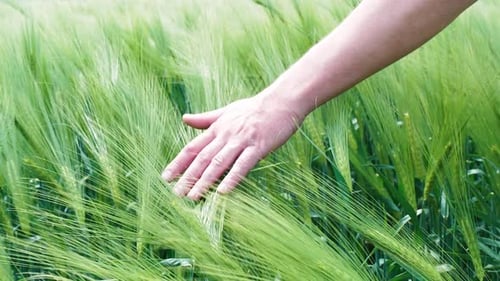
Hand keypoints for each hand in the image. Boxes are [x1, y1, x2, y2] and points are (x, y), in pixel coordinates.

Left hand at [162, 94, 303, 199]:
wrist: (281, 101)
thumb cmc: (255, 108)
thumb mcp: (227, 111)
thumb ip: (205, 118)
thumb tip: (184, 119)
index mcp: (217, 128)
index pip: (193, 148)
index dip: (178, 163)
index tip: (165, 177)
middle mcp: (226, 135)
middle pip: (202, 158)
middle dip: (188, 177)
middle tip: (176, 194)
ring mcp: (241, 141)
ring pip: (219, 163)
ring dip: (205, 181)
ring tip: (194, 196)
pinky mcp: (258, 146)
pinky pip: (242, 165)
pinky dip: (232, 178)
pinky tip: (223, 192)